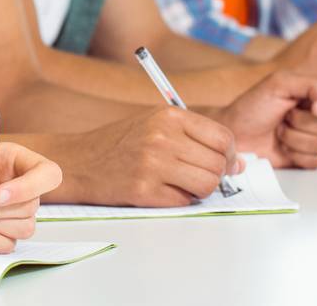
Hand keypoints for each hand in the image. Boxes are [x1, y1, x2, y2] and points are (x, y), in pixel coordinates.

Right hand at [60, 107, 238, 207]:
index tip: (226, 162)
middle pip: (217, 164)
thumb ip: (195, 137)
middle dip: (217, 175)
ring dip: (200, 190)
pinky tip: (163, 191)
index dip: (230, 154)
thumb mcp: (155, 123)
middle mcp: (162, 137)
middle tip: (201, 176)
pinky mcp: (144, 191)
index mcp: (168, 116)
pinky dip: (180, 200)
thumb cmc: (120, 143)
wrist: (78, 161)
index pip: (222, 137)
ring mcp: (153, 165)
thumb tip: (238, 161)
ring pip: (206, 185)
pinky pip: (184, 202)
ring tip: (183, 184)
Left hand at [216, 71, 316, 169]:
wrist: (234, 134)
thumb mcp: (277, 84)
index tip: (316, 107)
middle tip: (283, 116)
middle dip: (301, 121)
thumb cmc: (252, 106)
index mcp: (314, 93)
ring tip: (278, 130)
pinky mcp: (306, 158)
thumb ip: (306, 83)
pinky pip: (315, 161)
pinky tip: (281, 146)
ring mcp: (312, 138)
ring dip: (294, 138)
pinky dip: (295, 154)